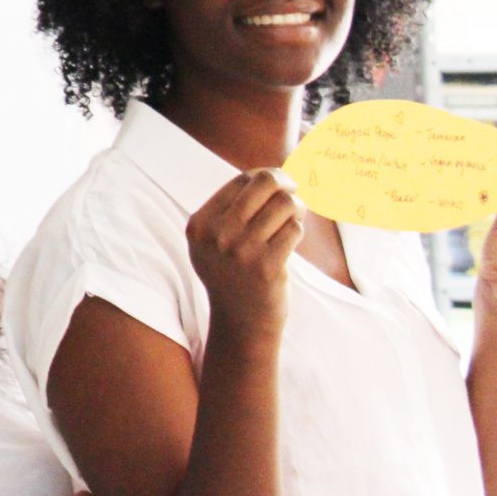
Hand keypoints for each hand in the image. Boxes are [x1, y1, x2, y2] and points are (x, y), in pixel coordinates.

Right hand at [186, 169, 303, 335]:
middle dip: (286, 182)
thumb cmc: (233, 273)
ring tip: (292, 219)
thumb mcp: (215, 241)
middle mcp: (216, 235)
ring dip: (295, 209)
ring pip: (285, 204)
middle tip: (294, 190)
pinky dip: (297, 231)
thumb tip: (274, 173)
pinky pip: (295, 228)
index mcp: (199, 225)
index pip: (241, 181)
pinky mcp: (267, 266)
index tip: (278, 186)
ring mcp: (241, 251)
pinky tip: (289, 242)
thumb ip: (234, 207)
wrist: (241, 322)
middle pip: (265, 182)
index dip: (265, 178)